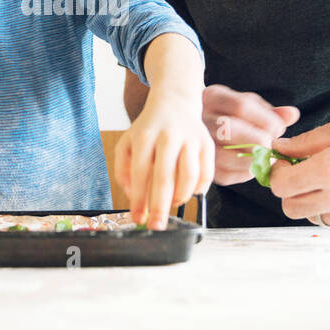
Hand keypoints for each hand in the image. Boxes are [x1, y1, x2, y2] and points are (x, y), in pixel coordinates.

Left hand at [114, 93, 213, 230]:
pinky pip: (206, 174)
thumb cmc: (148, 129)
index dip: (138, 199)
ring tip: (172, 202)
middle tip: (157, 226)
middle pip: (165, 178)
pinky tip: (189, 191)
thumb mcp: (127, 143)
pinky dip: (199, 189)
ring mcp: (190, 139)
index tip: (137, 218)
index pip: (140, 173)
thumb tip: (132, 195)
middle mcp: (169, 136)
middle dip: (160, 207)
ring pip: (189, 177)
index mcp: (145, 136)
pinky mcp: (207, 143)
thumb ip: (123, 169)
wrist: (174, 104)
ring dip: (180, 197)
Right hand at [201, 84, 298, 184]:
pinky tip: (255, 166)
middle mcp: (200, 119)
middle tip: (271, 145)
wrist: (200, 130)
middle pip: (229, 130)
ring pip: (225, 155)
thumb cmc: (231, 115)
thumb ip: (270, 111)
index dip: (266, 120)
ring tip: (266, 157)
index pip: (241, 106)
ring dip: (253, 159)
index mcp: (213, 97)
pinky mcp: (204, 167)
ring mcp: (199, 144)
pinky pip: (226, 174)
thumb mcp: (248, 105)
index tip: (279, 129)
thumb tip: (292, 114)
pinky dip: (246, 173)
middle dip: (258, 140)